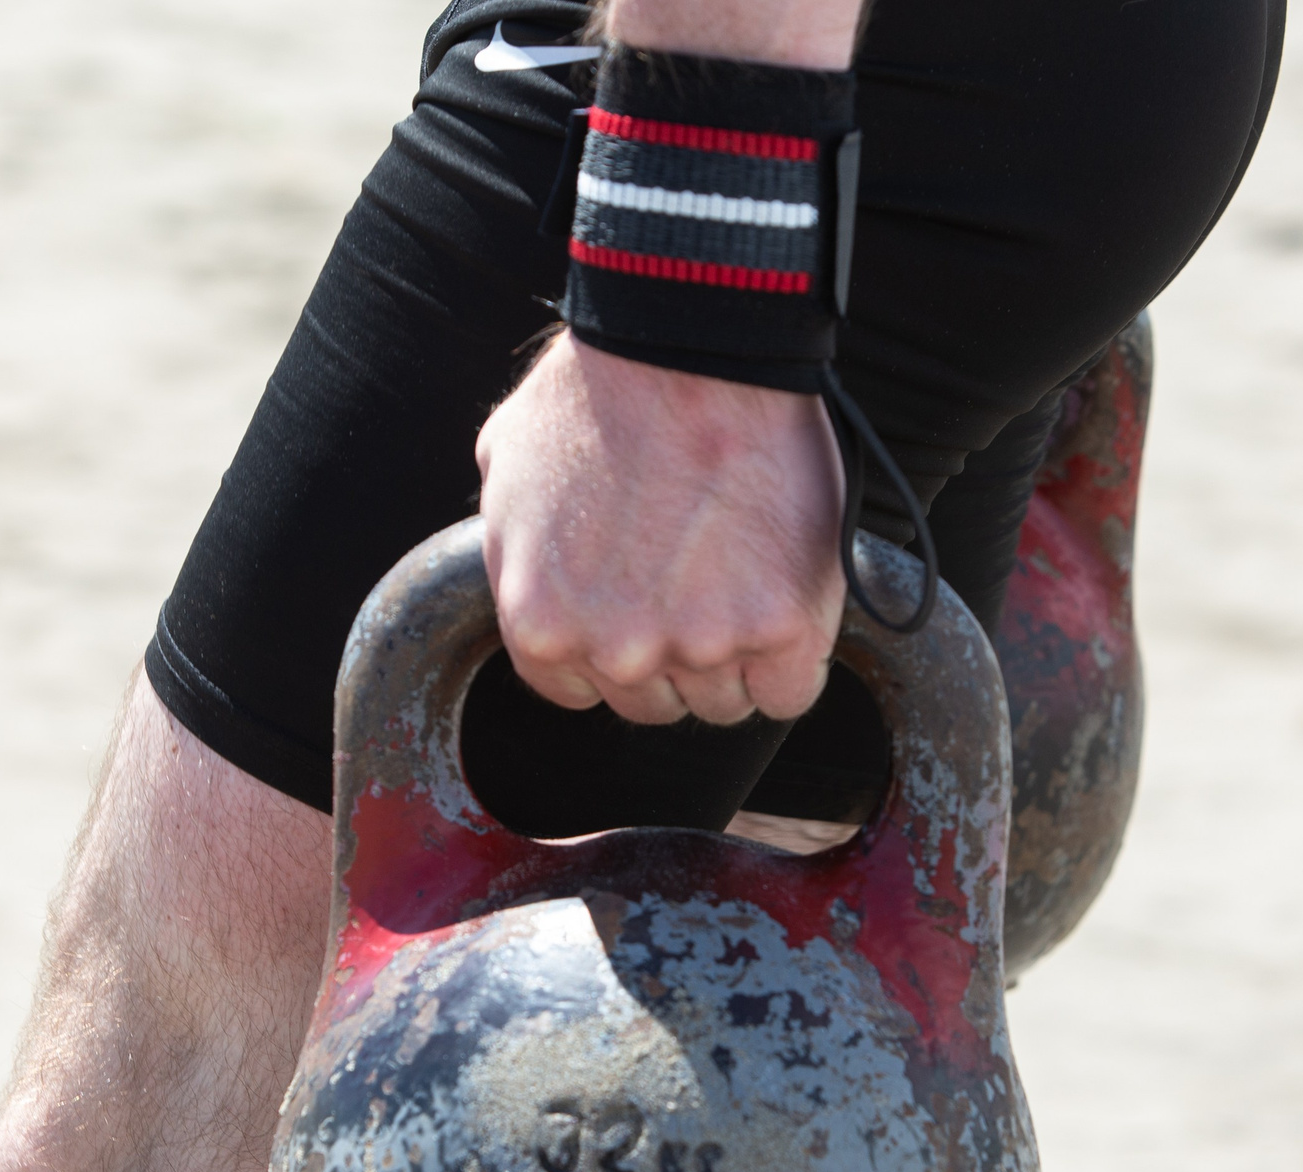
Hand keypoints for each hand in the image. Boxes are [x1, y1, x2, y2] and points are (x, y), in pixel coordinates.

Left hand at [475, 334, 844, 725]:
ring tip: (742, 572)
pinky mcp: (782, 626)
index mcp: (541, 626)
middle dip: (674, 650)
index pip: (581, 691)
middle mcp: (617, 651)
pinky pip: (789, 692)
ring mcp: (702, 644)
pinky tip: (787, 605)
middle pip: (655, 702)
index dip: (613, 648)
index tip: (640, 609)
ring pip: (725, 701)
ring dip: (737, 654)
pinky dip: (795, 660)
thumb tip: (533, 579)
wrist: (688, 339)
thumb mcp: (507, 469)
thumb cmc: (599, 387)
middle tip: (697, 577)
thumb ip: (516, 552)